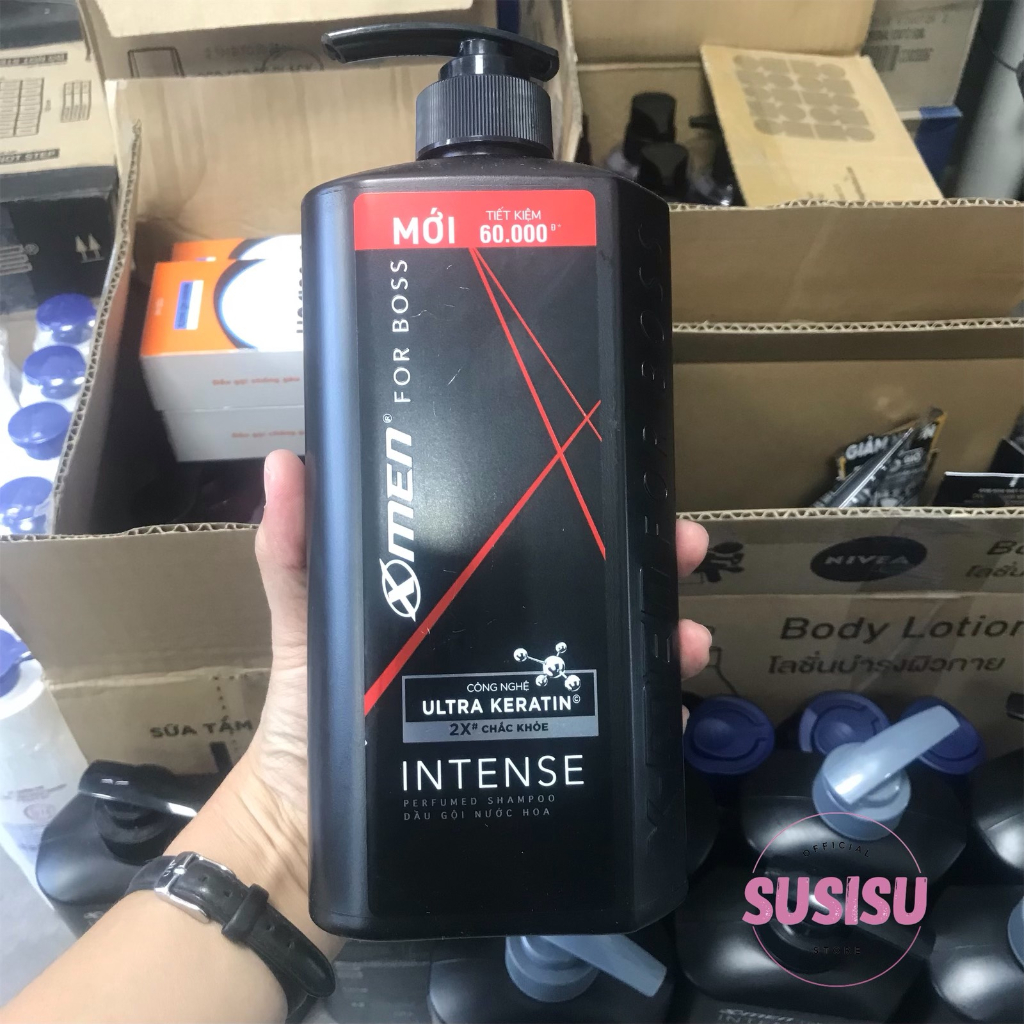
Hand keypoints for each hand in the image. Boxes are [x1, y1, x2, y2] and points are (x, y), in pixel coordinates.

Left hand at [248, 451, 709, 802]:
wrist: (311, 836)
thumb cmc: (308, 720)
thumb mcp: (304, 624)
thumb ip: (292, 552)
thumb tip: (284, 461)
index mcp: (465, 603)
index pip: (535, 547)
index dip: (583, 514)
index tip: (625, 484)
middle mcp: (507, 644)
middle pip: (592, 594)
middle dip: (648, 565)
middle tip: (684, 548)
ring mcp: (529, 701)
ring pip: (615, 657)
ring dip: (665, 639)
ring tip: (691, 639)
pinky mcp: (542, 758)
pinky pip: (608, 734)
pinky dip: (650, 721)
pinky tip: (675, 716)